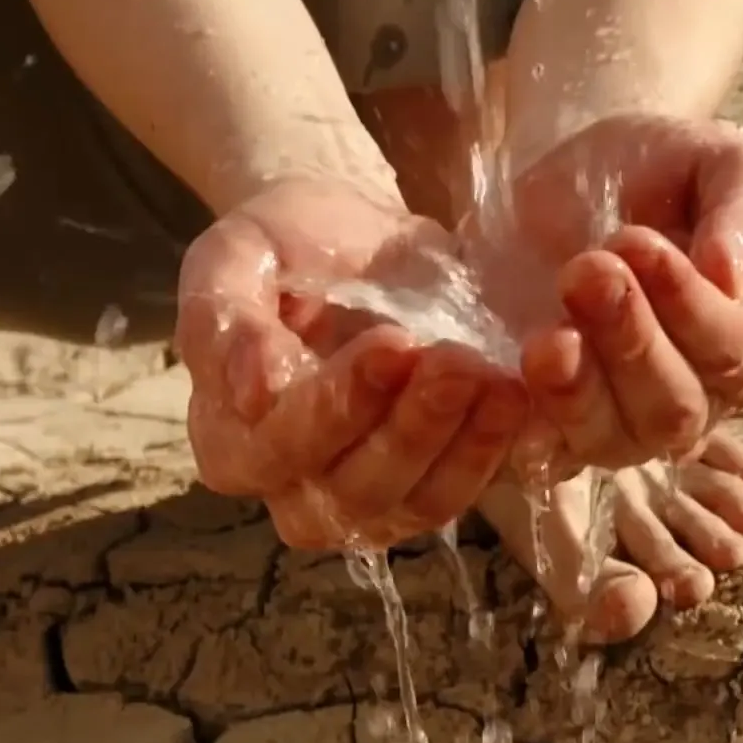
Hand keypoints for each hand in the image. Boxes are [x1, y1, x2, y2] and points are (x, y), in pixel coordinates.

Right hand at [174, 177, 529, 549]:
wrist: (353, 239)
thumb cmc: (284, 246)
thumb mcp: (236, 256)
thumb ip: (224, 319)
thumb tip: (254, 392)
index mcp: (230, 440)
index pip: (278, 448)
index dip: (336, 405)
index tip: (393, 343)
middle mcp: (293, 490)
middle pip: (350, 492)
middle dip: (410, 429)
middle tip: (458, 363)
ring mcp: (366, 502)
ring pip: (414, 504)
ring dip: (460, 446)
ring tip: (499, 383)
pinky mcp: (429, 488)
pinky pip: (461, 491)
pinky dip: (493, 450)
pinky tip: (518, 397)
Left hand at [472, 114, 742, 473]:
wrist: (569, 173)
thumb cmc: (660, 173)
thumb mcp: (717, 162)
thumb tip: (731, 277)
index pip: (736, 352)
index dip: (690, 307)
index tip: (638, 243)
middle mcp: (695, 400)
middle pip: (674, 409)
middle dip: (631, 343)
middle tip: (586, 270)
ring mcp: (622, 426)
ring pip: (612, 440)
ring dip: (578, 391)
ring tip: (546, 336)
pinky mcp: (553, 430)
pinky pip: (546, 456)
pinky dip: (528, 432)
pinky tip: (506, 390)